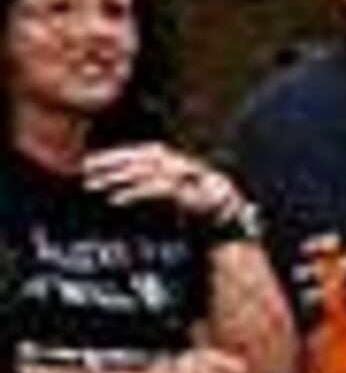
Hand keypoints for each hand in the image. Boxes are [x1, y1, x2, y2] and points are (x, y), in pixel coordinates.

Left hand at [83, 144, 247, 225]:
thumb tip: (129, 184)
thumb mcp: (179, 192)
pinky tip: (115, 200)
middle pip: (138, 158)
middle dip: (109, 162)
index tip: (92, 161)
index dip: (116, 155)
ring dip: (115, 177)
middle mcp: (180, 163)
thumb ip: (157, 184)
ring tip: (93, 184)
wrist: (232, 221)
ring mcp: (184, 177)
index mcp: (178, 160)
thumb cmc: (206, 209)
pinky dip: (133, 194)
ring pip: (141, 172)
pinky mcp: (185, 193)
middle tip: (85, 169)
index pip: (141, 152)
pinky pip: (152, 190)